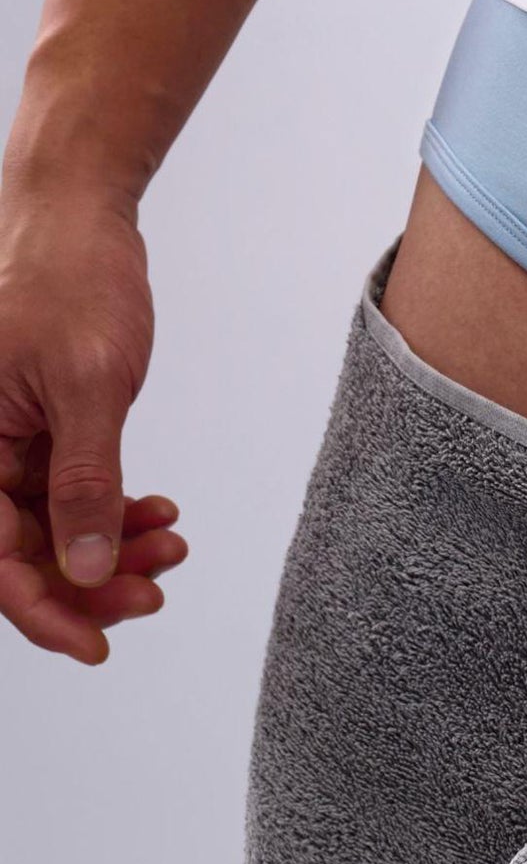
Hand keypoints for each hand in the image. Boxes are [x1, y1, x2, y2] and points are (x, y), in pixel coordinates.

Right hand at [0, 184, 184, 663]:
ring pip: (49, 526)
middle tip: (156, 590)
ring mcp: (0, 444)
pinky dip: (112, 508)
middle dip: (88, 581)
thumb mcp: (87, 385)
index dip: (43, 610)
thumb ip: (83, 479)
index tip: (97, 644)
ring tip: (171, 547)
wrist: (78, 219)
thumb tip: (84, 570)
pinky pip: (65, 491)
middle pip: (19, 552)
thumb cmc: (71, 281)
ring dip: (109, 546)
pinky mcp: (34, 430)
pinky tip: (159, 515)